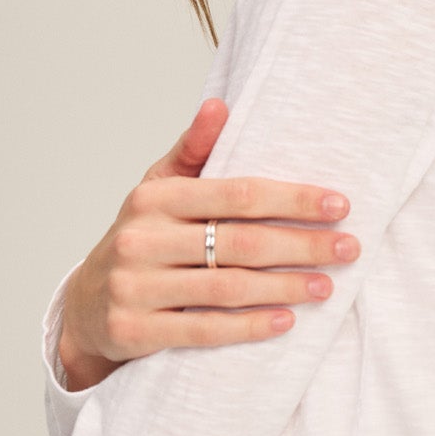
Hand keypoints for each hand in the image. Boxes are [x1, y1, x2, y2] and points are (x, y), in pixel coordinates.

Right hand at [57, 96, 359, 387]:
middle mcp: (141, 239)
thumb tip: (219, 105)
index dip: (292, 200)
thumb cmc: (140, 240)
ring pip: (227, 288)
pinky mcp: (135, 331)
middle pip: (240, 243)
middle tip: (348, 249)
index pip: (237, 194)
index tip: (339, 205)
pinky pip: (205, 330)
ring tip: (327, 286)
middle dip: (302, 246)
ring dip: (285, 288)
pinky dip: (249, 326)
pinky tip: (286, 320)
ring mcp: (135, 287)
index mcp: (154, 198)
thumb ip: (192, 151)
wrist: (86, 306)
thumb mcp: (158, 191)